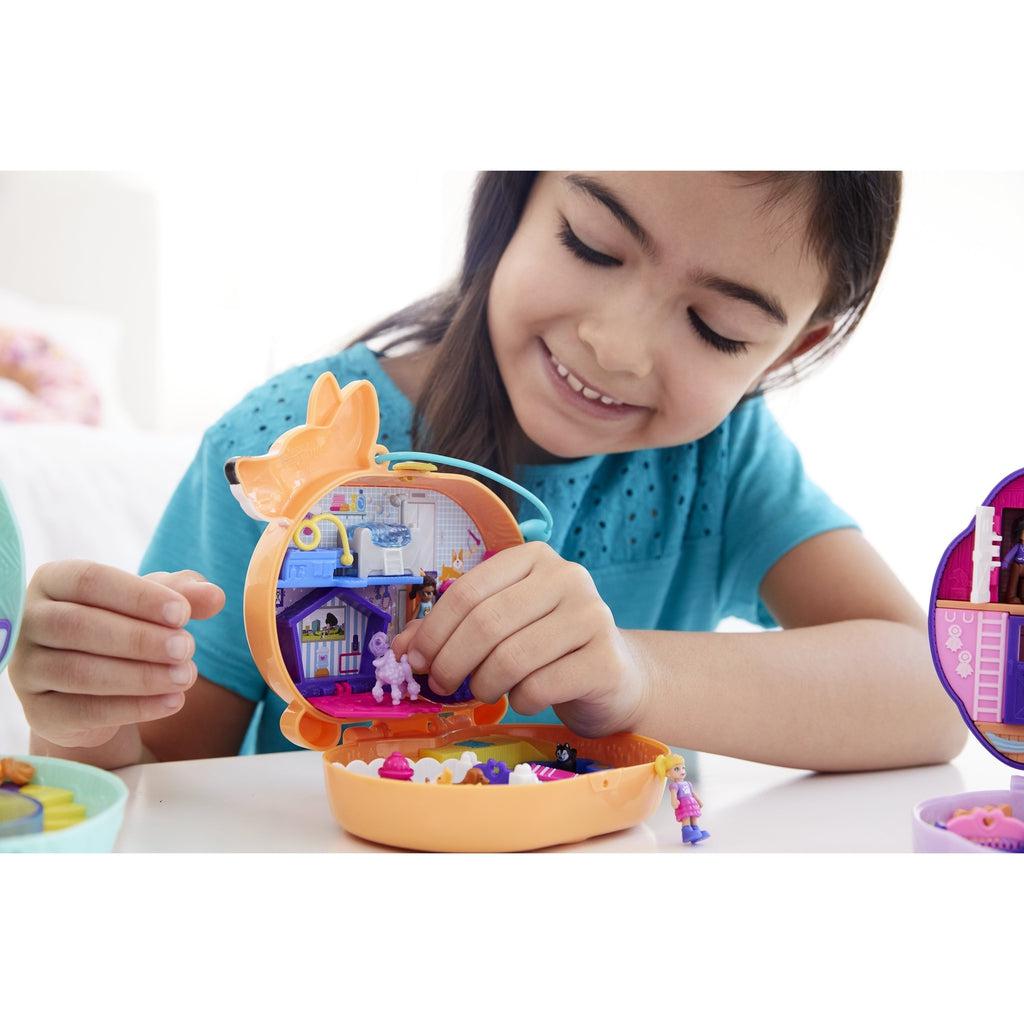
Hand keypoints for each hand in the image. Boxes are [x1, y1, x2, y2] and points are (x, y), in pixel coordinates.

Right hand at [9, 561, 224, 748]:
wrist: (99, 686)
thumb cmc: (126, 625)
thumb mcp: (154, 603)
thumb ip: (184, 593)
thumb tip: (214, 596)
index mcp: (53, 581)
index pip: (90, 580)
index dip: (138, 597)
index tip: (183, 613)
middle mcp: (28, 622)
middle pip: (79, 626)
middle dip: (140, 639)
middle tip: (188, 648)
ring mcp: (26, 670)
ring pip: (79, 672)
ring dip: (140, 676)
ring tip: (186, 677)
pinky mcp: (39, 713)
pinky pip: (82, 712)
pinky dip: (133, 708)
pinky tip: (172, 702)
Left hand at [391, 543, 646, 735]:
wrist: (614, 678)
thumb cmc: (547, 649)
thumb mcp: (499, 629)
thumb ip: (451, 631)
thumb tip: (400, 648)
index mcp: (533, 558)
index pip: (467, 591)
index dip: (433, 631)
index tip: (415, 661)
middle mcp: (567, 577)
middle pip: (486, 623)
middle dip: (452, 662)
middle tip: (441, 686)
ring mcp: (591, 616)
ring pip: (511, 658)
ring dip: (484, 685)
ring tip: (484, 691)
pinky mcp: (604, 660)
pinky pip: (539, 687)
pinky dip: (520, 701)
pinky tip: (524, 698)